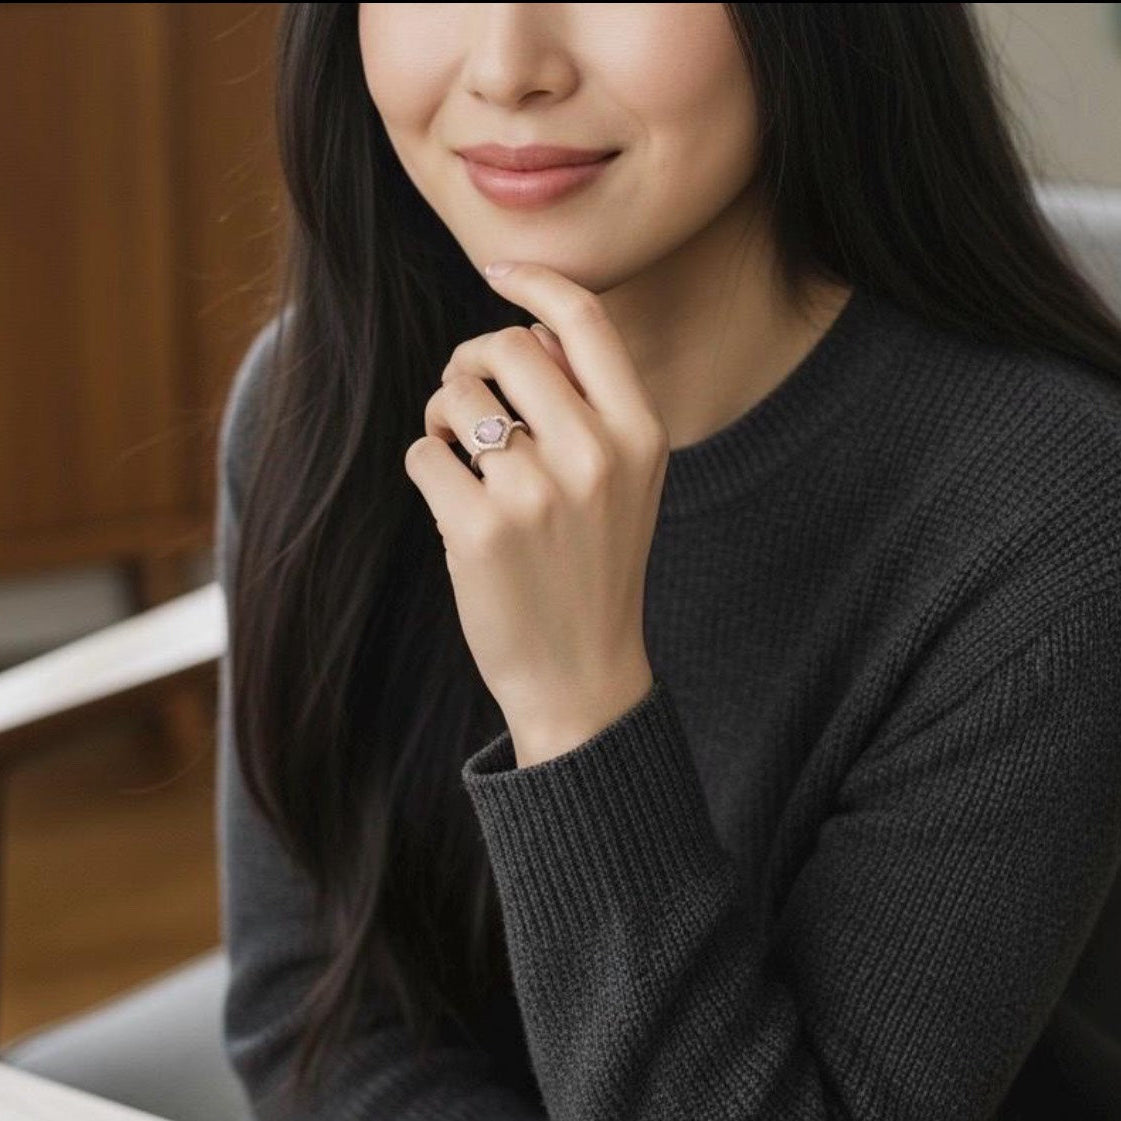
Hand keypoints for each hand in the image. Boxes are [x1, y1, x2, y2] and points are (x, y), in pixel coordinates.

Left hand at [403, 262, 667, 765]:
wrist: (582, 673)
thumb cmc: (596, 567)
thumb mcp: (627, 480)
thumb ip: (592, 405)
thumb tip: (526, 331)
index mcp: (640, 433)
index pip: (583, 318)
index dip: (533, 282)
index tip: (497, 273)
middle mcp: (595, 453)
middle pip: (506, 347)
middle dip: (470, 361)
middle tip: (464, 399)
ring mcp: (536, 491)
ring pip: (455, 393)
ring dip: (443, 413)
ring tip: (460, 454)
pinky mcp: (479, 528)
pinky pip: (423, 451)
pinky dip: (428, 467)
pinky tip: (454, 504)